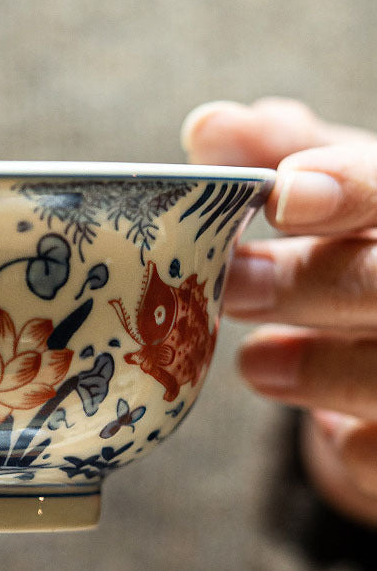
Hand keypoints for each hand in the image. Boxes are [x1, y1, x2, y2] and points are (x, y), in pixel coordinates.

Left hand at [182, 98, 376, 527]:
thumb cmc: (373, 250)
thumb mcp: (338, 196)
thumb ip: (280, 155)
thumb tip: (210, 128)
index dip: (348, 188)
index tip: (281, 194)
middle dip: (309, 282)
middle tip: (230, 284)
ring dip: (319, 367)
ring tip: (254, 364)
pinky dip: (350, 443)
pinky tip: (329, 423)